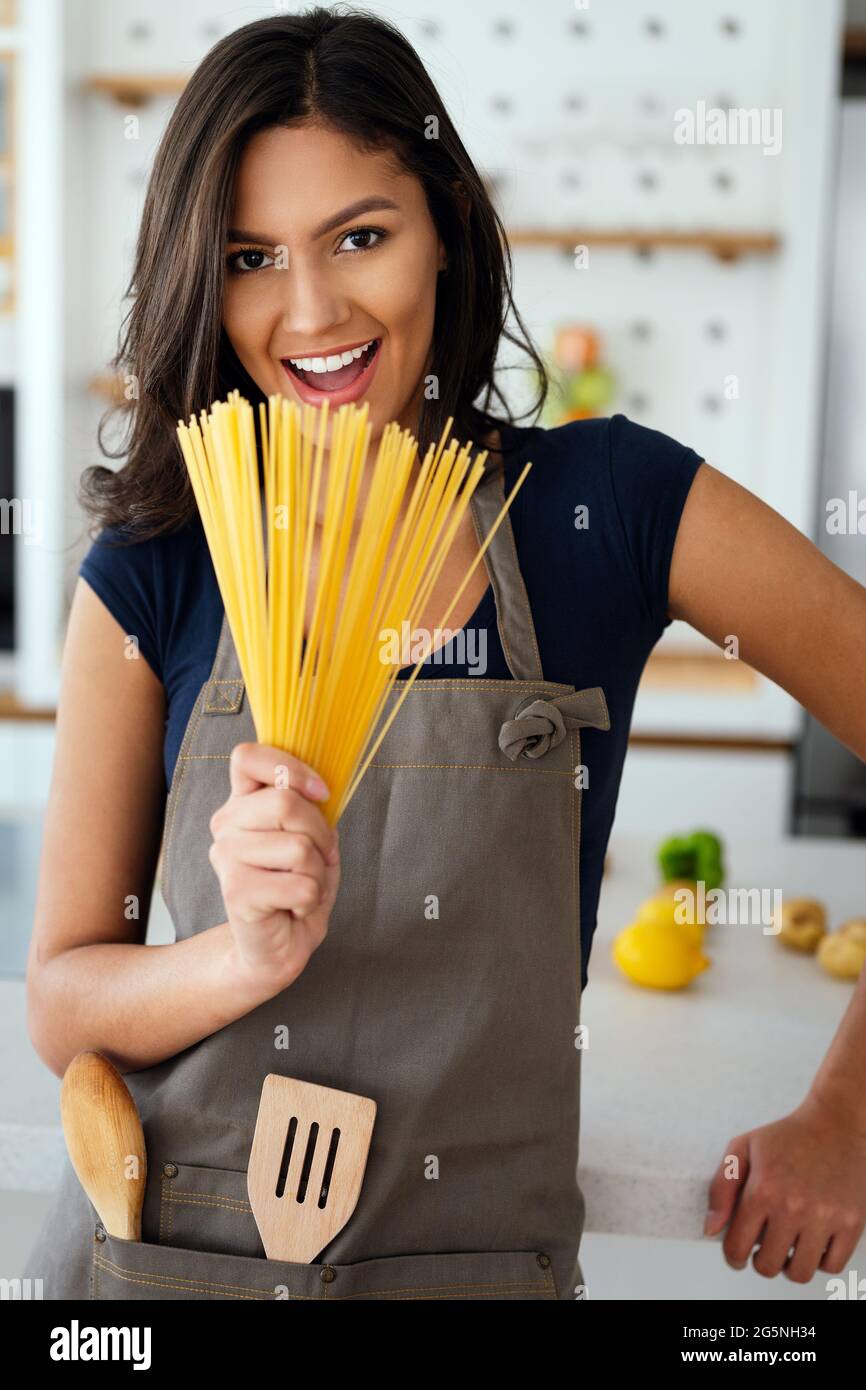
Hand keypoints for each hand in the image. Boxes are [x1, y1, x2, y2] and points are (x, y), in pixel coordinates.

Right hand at [208, 742, 340, 998]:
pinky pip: (300, 885)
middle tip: (319, 858)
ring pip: (299, 847)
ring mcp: (226, 857)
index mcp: (242, 803)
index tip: (320, 792)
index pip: (247, 757)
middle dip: (321, 834)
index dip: (291, 768)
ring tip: (302, 886)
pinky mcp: (236, 892)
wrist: (276, 947)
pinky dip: (311, 900)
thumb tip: (318, 791)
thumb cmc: (295, 888)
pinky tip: (293, 907)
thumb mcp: (311, 839)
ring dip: (317, 873)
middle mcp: (226, 825)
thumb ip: (308, 808)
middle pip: (285, 802)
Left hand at [704, 1092, 865, 1282]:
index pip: (737, 1247)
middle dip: (760, 1260)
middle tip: (764, 1245)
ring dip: (789, 1265)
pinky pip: (831, 1266)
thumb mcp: (743, 1148)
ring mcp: (825, 1217)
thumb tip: (711, 1230)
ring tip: (787, 1245)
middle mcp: (794, 1207)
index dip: (733, 1256)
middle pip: (767, 1266)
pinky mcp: (852, 1223)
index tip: (738, 1254)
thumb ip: (720, 1189)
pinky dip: (819, 1260)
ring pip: (799, 1272)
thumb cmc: (787, 1136)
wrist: (836, 1123)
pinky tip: (811, 1241)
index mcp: (763, 1190)